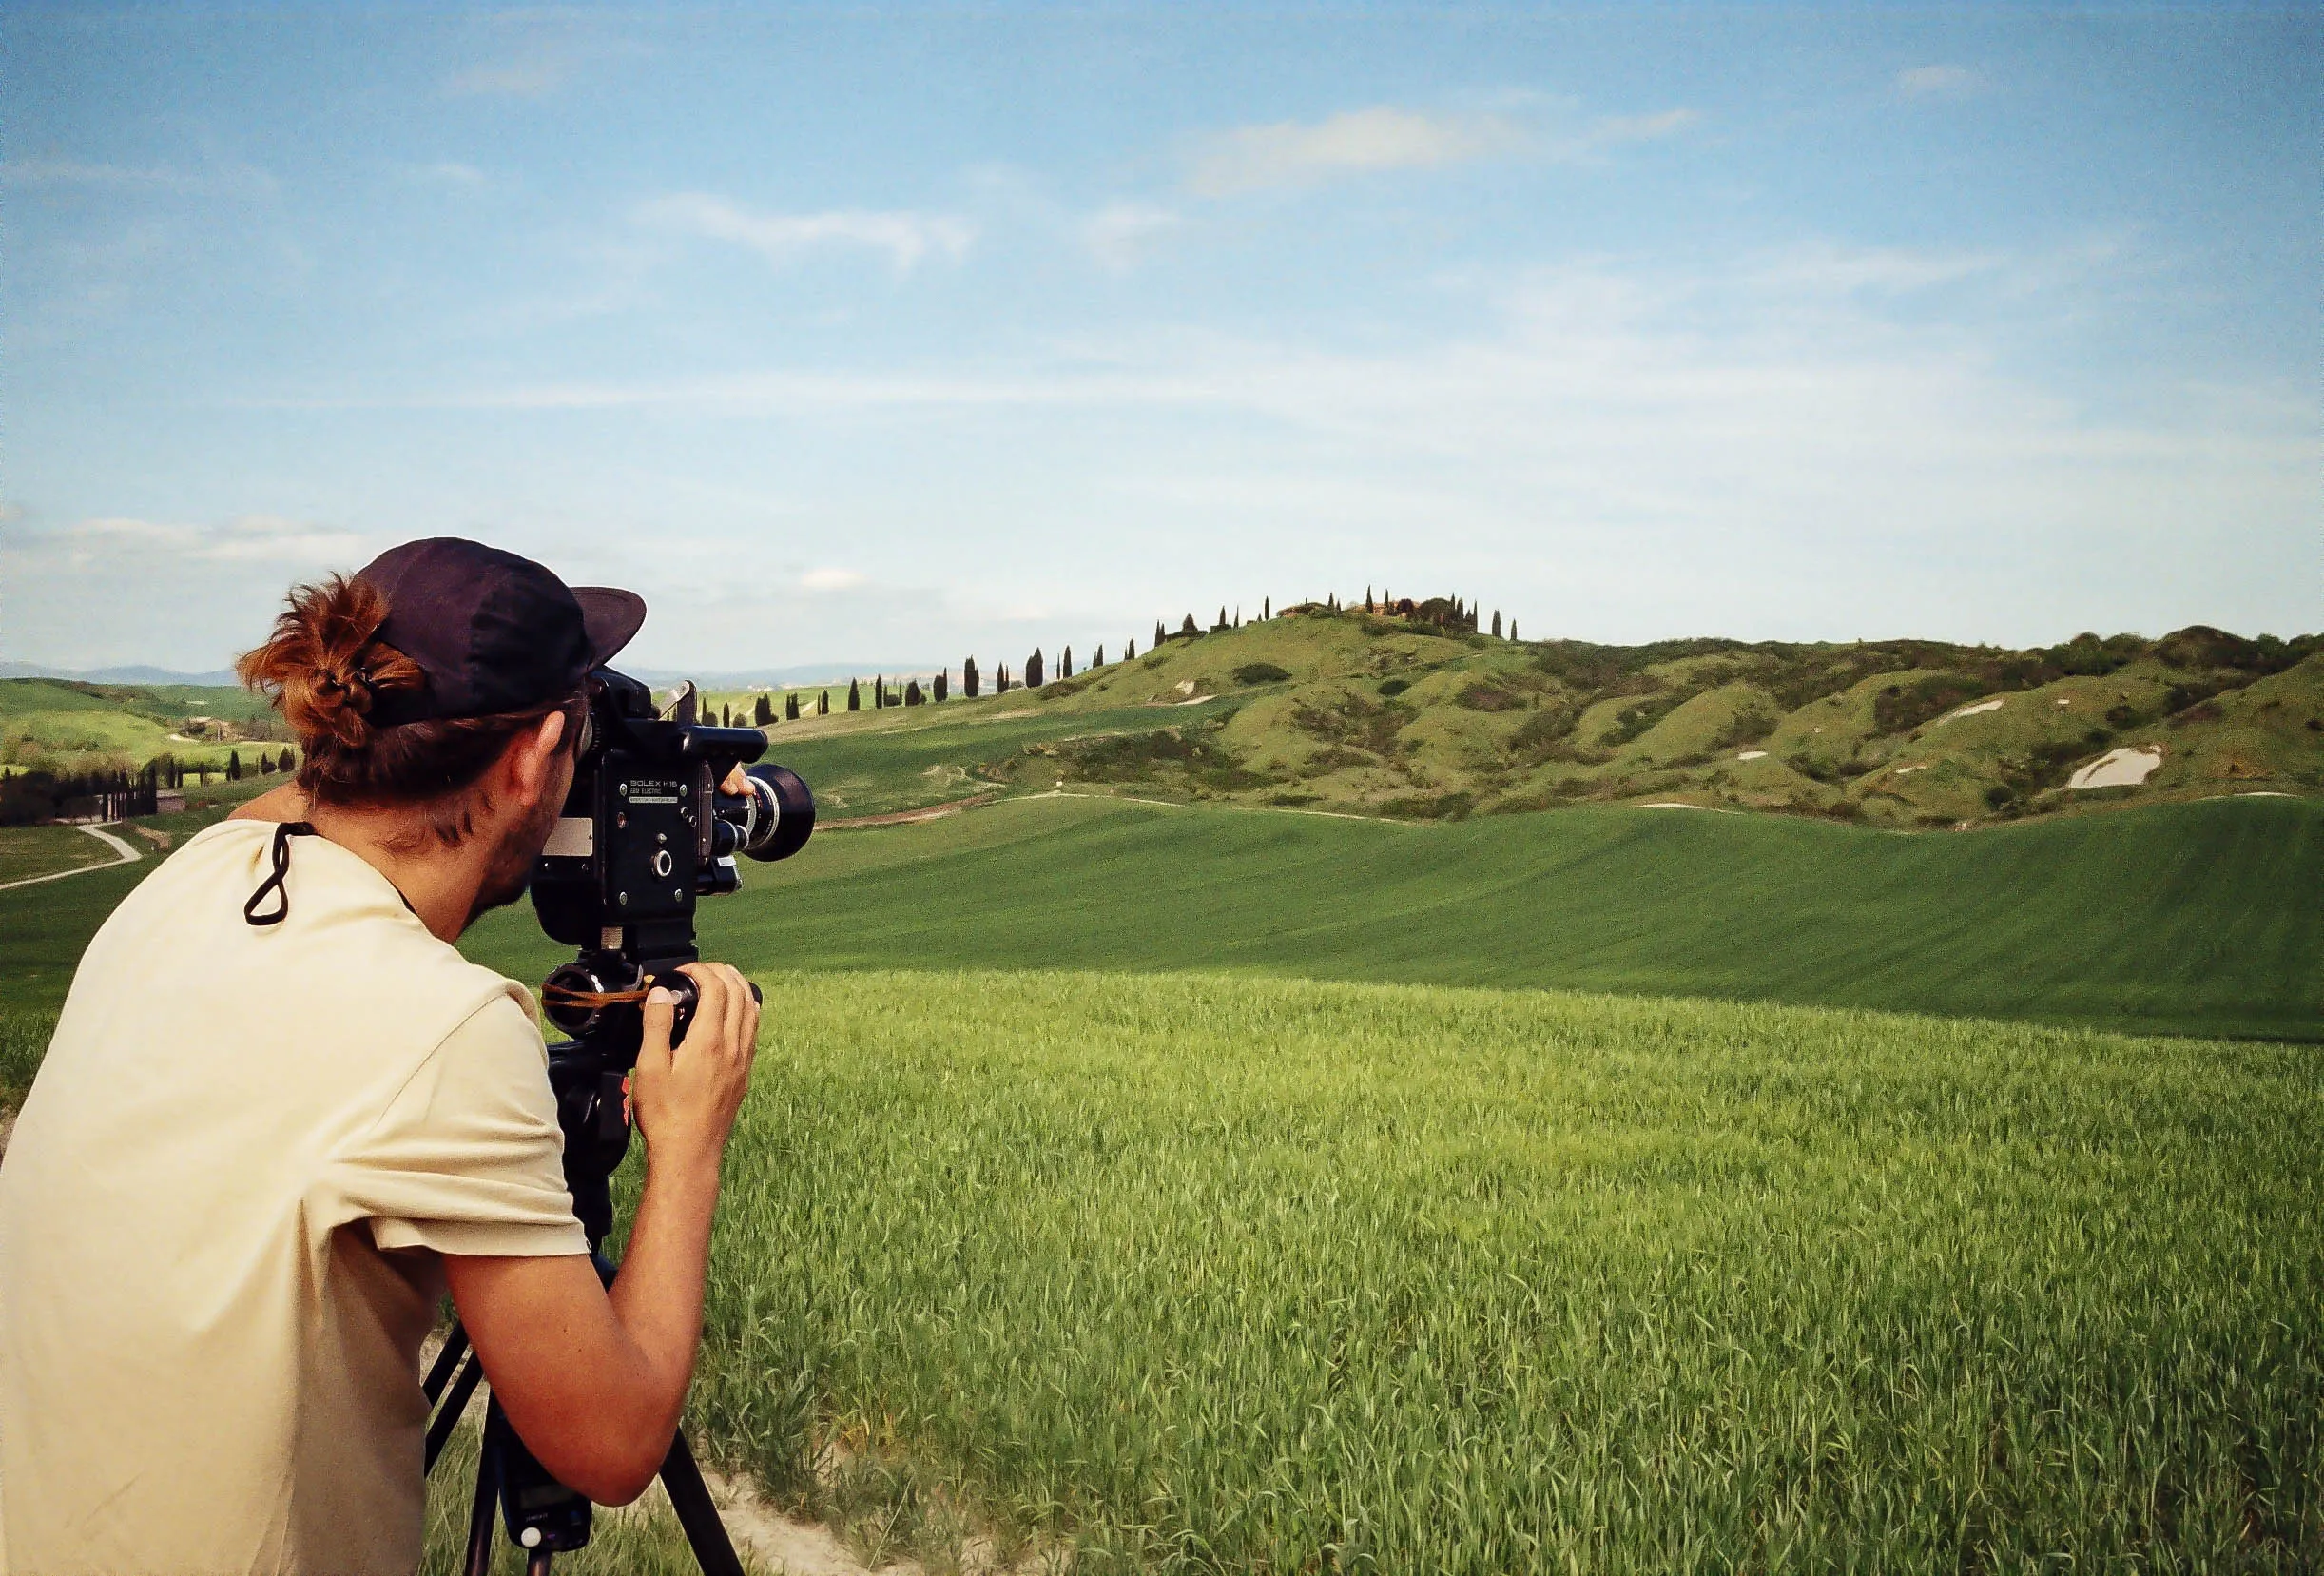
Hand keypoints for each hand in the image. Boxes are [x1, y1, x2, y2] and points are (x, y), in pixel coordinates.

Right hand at [631, 962, 760, 1174]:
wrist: (689, 1153)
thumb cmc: (666, 1116)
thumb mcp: (650, 1068)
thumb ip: (655, 1025)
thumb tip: (660, 993)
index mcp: (709, 1041)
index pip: (716, 988)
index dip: (700, 970)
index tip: (682, 972)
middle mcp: (733, 1047)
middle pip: (740, 992)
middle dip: (721, 972)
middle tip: (699, 971)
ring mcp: (743, 1060)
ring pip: (752, 1009)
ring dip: (738, 987)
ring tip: (718, 982)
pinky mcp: (745, 1073)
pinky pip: (753, 1030)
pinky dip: (745, 1010)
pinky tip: (730, 1015)